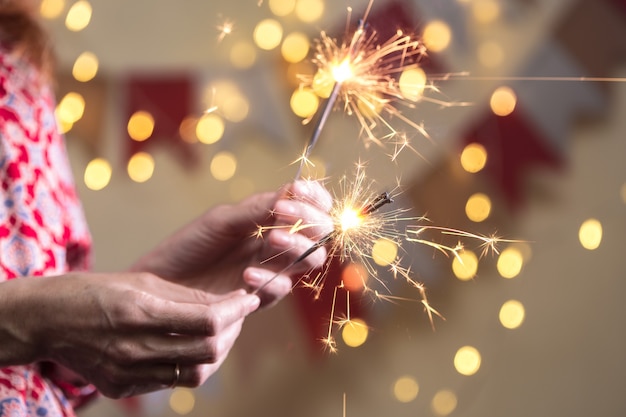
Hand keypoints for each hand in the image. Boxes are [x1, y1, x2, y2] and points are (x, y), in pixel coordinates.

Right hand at [0, 273, 259, 397]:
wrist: (47, 321)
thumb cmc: (95, 291)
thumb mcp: (142, 280)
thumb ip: (185, 296)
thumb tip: (225, 303)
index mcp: (140, 312)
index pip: (208, 320)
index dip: (236, 309)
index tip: (248, 298)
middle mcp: (135, 348)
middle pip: (208, 350)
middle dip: (233, 330)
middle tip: (237, 314)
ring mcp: (128, 373)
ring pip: (195, 374)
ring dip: (214, 353)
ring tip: (216, 333)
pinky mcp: (122, 388)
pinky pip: (170, 382)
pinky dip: (187, 365)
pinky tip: (187, 346)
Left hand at [132, 180, 332, 306]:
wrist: (159, 285)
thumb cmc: (188, 246)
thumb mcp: (221, 220)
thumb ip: (257, 209)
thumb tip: (291, 191)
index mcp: (271, 220)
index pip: (313, 206)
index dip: (314, 197)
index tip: (298, 190)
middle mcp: (277, 245)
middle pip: (320, 233)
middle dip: (309, 220)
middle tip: (282, 212)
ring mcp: (272, 270)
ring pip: (311, 259)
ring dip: (297, 246)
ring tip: (271, 238)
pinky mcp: (259, 297)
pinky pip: (281, 288)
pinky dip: (270, 279)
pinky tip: (246, 275)